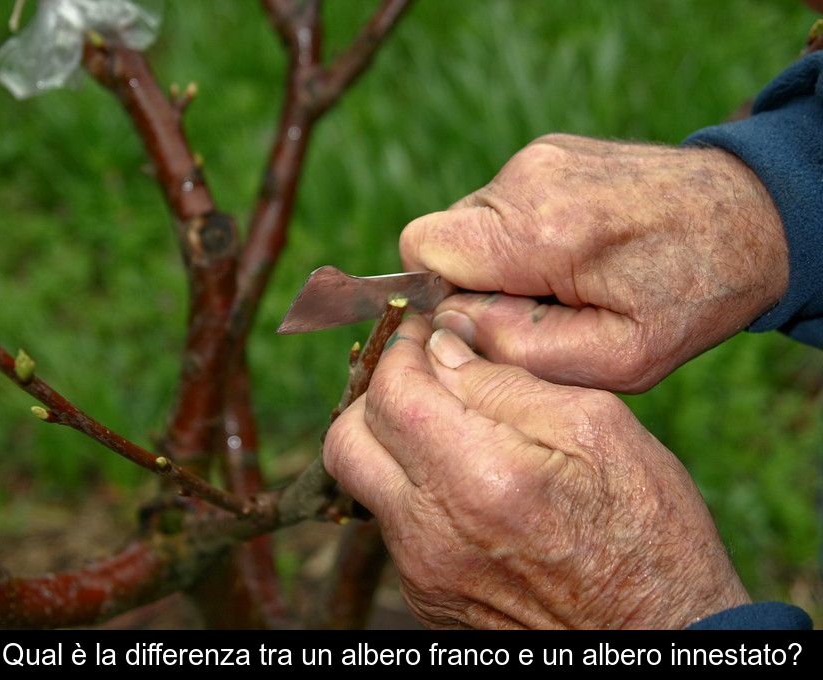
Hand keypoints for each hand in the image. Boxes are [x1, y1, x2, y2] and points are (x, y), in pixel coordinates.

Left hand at [323, 316, 749, 628]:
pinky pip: (395, 524)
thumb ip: (507, 382)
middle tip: (422, 374)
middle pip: (346, 440)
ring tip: (449, 424)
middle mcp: (433, 532)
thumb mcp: (596, 429)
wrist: (659, 633)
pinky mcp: (428, 597)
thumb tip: (445, 347)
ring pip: (366, 482)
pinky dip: (416, 487)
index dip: (401, 348)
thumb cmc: (645, 531)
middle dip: (377, 394)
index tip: (424, 331)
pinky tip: (465, 480)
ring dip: (394, 441)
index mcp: (480, 477)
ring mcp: (424, 572)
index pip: (392, 391)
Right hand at [400, 134, 787, 391]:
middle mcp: (528, 178)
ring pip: (471, 223)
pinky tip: (574, 251)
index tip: (488, 321)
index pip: (422, 250)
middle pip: (442, 238)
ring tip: (566, 279)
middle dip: (475, 284)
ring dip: (501, 262)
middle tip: (541, 308)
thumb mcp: (616, 357)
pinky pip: (501, 206)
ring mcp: (538, 156)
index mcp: (540, 230)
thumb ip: (520, 350)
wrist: (751, 217)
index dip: (439, 295)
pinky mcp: (548, 151)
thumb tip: (450, 326)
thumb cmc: (690, 296)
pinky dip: (521, 237)